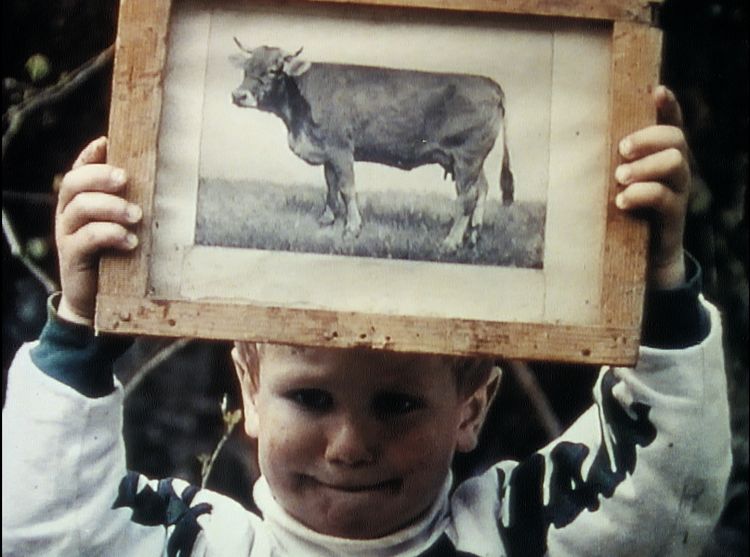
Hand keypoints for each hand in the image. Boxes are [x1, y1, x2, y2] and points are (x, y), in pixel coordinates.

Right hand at [56, 137, 141, 324]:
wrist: (96, 300)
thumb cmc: (119, 256)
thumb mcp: (127, 228)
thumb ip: (135, 206)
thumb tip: (166, 182)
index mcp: (81, 201)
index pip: (80, 170)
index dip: (90, 155)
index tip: (108, 142)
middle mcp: (69, 213)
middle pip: (75, 183)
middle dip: (100, 176)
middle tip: (125, 179)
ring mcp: (67, 235)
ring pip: (80, 208)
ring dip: (110, 206)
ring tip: (136, 215)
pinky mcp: (72, 257)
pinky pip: (85, 239)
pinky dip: (108, 235)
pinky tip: (130, 241)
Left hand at [615, 86, 690, 288]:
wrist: (642, 259)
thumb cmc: (620, 213)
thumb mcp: (613, 184)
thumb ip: (605, 164)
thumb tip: (564, 141)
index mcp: (660, 156)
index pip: (672, 124)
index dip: (669, 106)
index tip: (657, 91)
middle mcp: (675, 170)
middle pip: (675, 139)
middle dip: (648, 138)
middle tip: (622, 149)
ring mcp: (678, 192)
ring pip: (675, 163)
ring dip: (645, 166)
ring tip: (620, 177)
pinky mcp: (673, 216)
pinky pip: (665, 196)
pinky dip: (642, 194)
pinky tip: (621, 200)